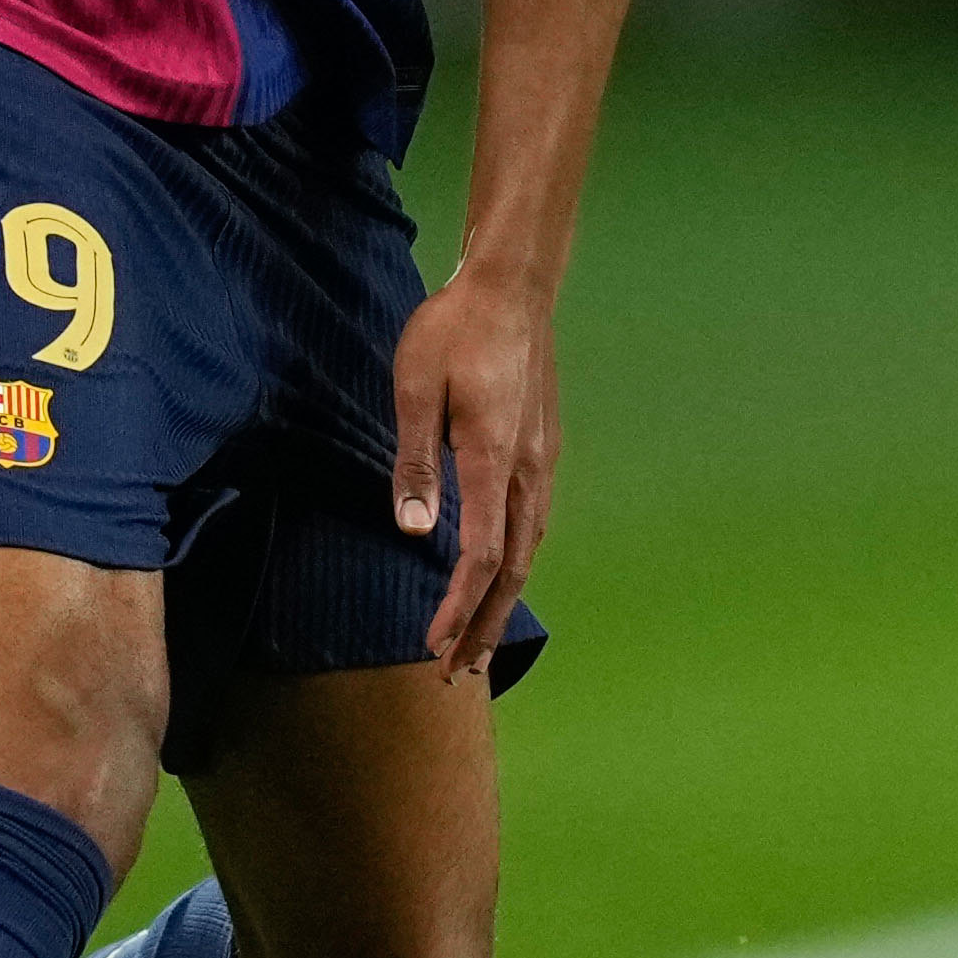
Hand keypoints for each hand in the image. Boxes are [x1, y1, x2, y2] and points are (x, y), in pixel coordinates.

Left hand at [388, 264, 558, 677]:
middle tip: (458, 671)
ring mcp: (541, 461)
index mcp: (494, 459)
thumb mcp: (416, 389)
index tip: (433, 644)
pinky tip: (501, 574)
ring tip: (478, 639)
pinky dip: (516, 564)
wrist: (513, 286)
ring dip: (503, 600)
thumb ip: (415, 462)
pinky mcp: (542, 448)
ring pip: (530, 549)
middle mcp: (528, 470)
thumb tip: (417, 531)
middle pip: (515, 569)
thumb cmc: (454, 330)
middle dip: (485, 624)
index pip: (482, 555)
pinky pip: (534, 524)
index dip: (458, 607)